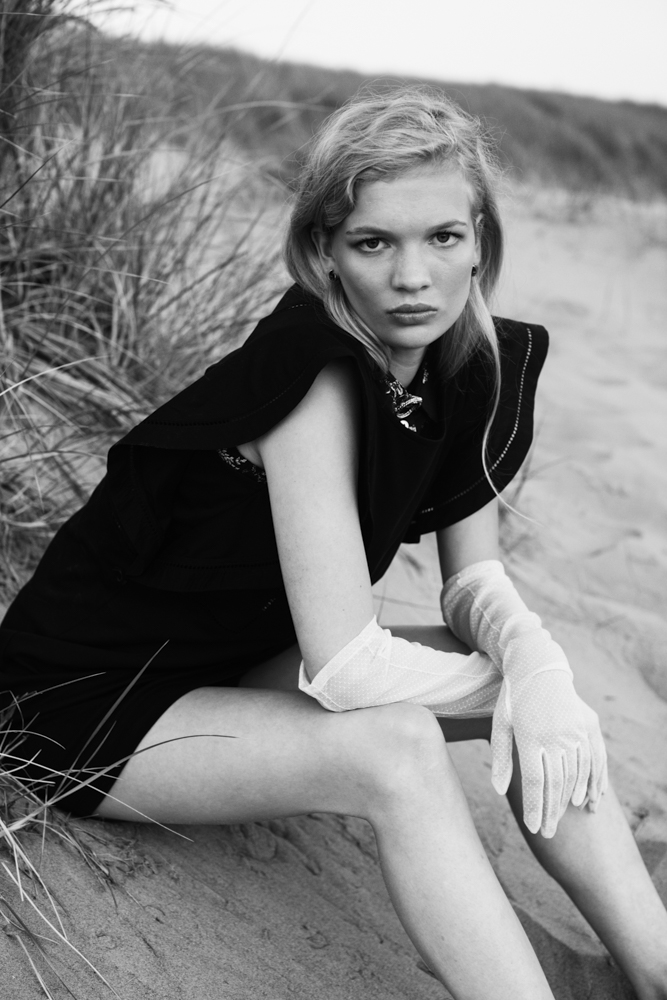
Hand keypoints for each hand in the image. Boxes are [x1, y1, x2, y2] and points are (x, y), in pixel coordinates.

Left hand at [490, 668, 607, 837]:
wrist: (537, 664)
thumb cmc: (513, 698)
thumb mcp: (501, 724)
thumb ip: (502, 759)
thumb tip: (498, 791)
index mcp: (530, 738)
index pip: (536, 783)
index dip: (536, 808)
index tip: (535, 828)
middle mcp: (555, 736)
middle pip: (556, 785)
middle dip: (552, 813)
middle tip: (547, 834)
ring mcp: (573, 731)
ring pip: (576, 775)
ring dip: (570, 801)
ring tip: (562, 820)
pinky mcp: (587, 725)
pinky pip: (592, 760)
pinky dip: (591, 782)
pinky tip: (586, 799)